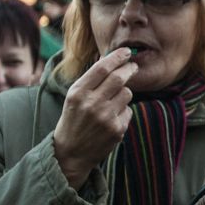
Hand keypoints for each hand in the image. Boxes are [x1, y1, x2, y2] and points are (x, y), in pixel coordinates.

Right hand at [53, 48, 137, 188]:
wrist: (71, 152)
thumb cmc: (73, 119)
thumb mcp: (74, 97)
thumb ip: (91, 80)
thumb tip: (110, 59)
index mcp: (78, 93)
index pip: (102, 68)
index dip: (117, 57)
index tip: (126, 52)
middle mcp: (92, 104)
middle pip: (119, 78)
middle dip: (129, 69)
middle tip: (133, 66)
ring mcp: (105, 118)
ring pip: (127, 93)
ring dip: (124, 92)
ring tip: (114, 99)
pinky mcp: (117, 130)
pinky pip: (128, 111)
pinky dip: (123, 111)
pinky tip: (111, 118)